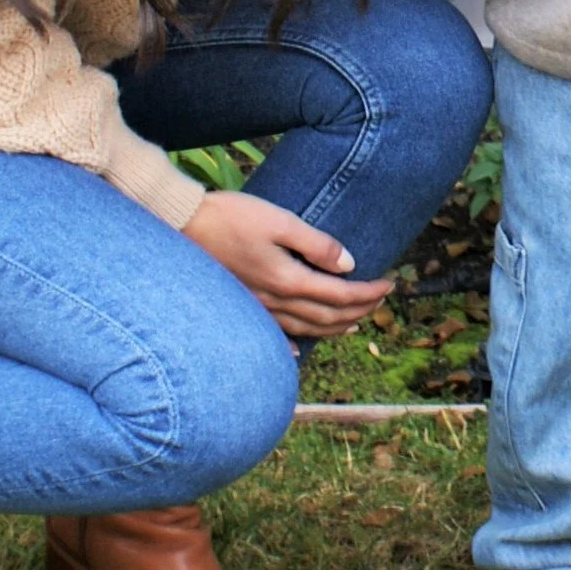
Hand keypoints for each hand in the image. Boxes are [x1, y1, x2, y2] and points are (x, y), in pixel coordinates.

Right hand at [186, 187, 394, 342]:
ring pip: (306, 330)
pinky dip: (294, 345)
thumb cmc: (231, 218)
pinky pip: (275, 335)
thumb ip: (317, 244)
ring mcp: (257, 309)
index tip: (389, 284)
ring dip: (335, 328)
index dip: (369, 292)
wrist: (181, 226)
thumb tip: (349, 265)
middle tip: (380, 301)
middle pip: (328, 317)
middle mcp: (275, 302)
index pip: (341, 295)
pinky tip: (299, 352)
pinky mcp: (242, 307)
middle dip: (360, 311)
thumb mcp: (280, 221)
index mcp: (289, 280)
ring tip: (355, 322)